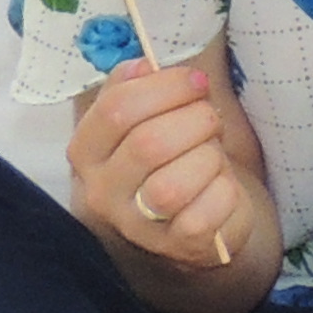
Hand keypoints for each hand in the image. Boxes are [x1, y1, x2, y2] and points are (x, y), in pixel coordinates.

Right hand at [68, 58, 264, 270]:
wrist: (196, 220)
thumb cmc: (173, 157)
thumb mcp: (148, 118)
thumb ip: (136, 89)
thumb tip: (142, 65)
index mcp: (87, 152)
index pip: (116, 109)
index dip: (167, 86)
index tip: (196, 83)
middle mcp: (101, 194)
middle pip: (148, 144)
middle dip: (195, 119)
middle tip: (209, 118)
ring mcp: (136, 226)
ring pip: (171, 187)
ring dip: (207, 157)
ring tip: (212, 153)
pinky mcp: (176, 247)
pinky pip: (204, 214)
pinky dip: (225, 191)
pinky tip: (221, 185)